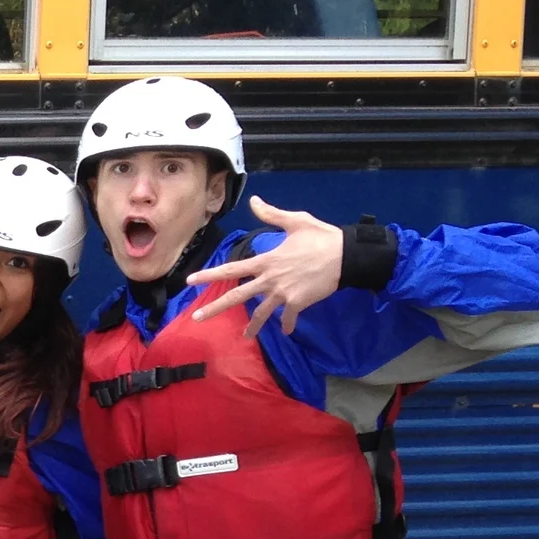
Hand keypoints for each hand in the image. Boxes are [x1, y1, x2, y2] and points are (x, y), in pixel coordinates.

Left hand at [186, 196, 345, 334]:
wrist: (347, 256)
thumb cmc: (322, 237)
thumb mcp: (296, 221)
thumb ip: (271, 215)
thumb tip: (253, 201)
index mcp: (266, 261)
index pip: (231, 269)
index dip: (210, 275)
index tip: (191, 280)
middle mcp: (269, 279)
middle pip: (237, 296)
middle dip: (215, 308)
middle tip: (196, 318)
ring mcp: (282, 293)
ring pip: (261, 313)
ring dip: (253, 327)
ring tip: (245, 336)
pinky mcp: (297, 303)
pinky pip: (288, 317)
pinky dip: (288, 324)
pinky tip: (286, 330)